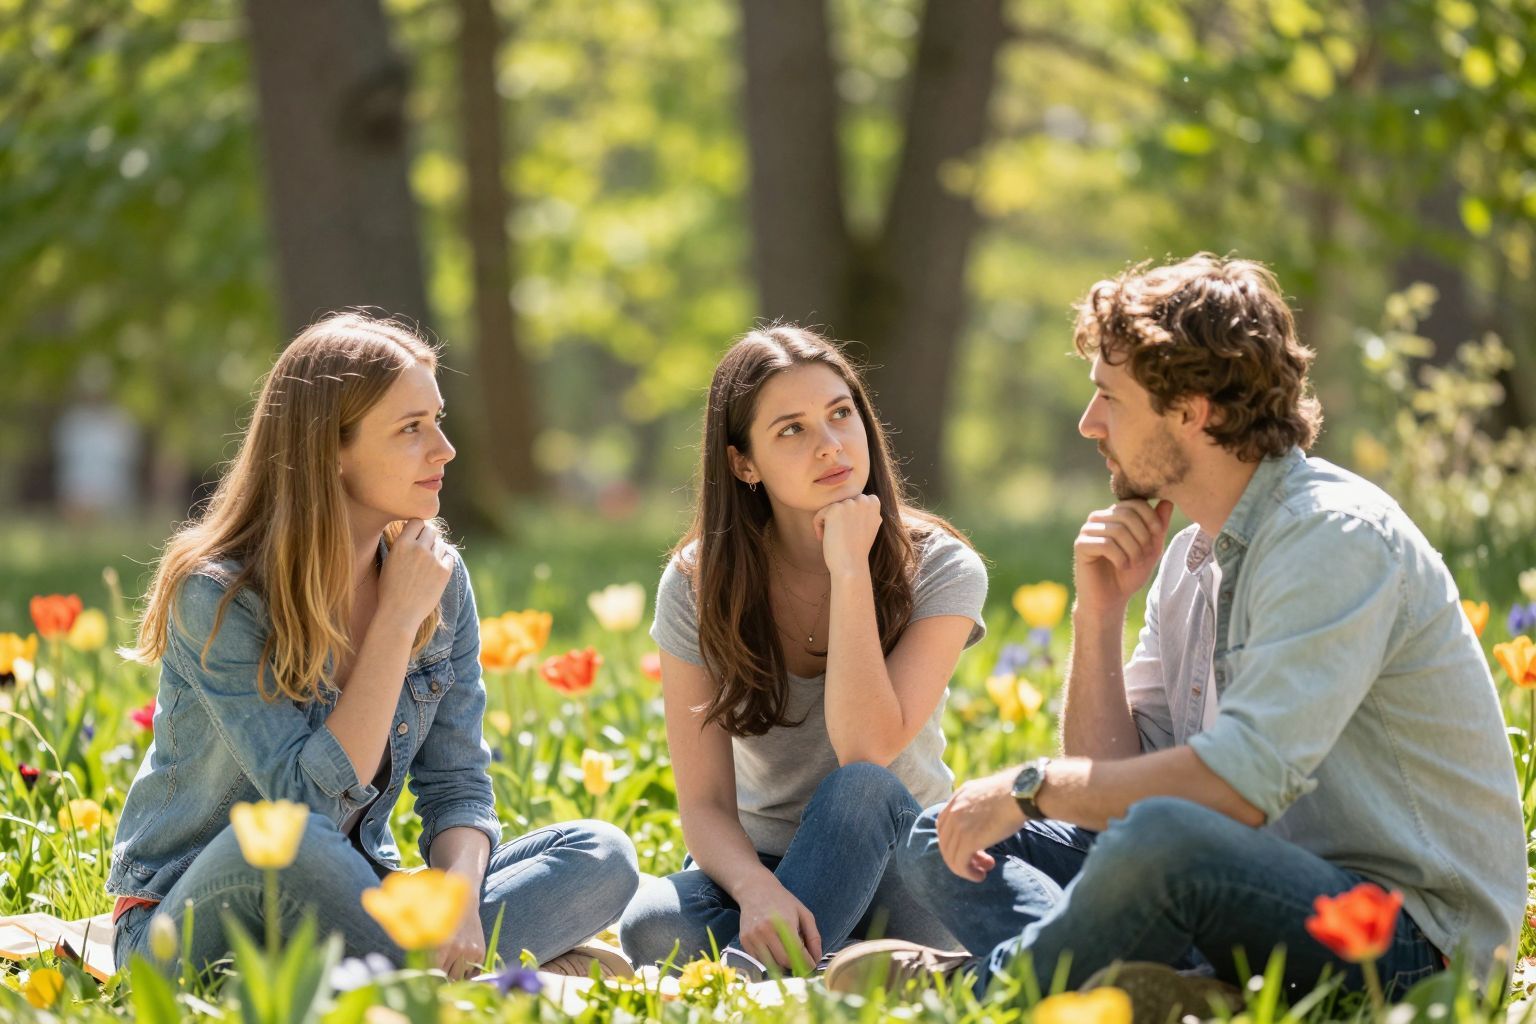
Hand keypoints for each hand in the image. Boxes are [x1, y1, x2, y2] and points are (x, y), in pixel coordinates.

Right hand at [378, 519, 454, 633]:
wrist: (399, 614)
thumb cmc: (390, 590)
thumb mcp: (390, 562)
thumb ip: (402, 545)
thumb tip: (414, 529)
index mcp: (401, 544)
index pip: (416, 521)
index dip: (417, 528)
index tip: (416, 535)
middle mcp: (418, 548)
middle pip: (431, 530)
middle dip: (428, 538)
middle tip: (423, 551)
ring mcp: (433, 559)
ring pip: (440, 544)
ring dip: (435, 550)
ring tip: (426, 567)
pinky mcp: (444, 571)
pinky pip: (449, 557)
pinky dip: (444, 561)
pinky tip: (435, 571)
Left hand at [437, 898, 486, 978]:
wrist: (464, 906)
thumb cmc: (443, 922)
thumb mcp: (433, 937)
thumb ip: (429, 958)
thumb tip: (428, 979)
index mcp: (442, 946)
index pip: (436, 974)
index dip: (432, 978)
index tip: (430, 978)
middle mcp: (458, 950)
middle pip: (448, 978)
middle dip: (444, 977)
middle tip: (442, 970)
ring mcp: (471, 951)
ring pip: (461, 977)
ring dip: (455, 975)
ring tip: (452, 965)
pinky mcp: (481, 951)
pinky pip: (473, 972)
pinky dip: (467, 972)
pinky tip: (462, 964)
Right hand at [735, 876, 821, 970]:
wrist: (756, 889)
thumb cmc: (783, 901)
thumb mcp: (804, 913)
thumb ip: (813, 936)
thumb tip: (816, 958)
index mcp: (784, 923)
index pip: (798, 953)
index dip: (807, 963)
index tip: (811, 966)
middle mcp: (766, 931)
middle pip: (784, 962)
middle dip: (795, 966)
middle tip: (801, 963)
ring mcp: (753, 937)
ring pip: (771, 965)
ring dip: (781, 965)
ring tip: (787, 954)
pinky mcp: (745, 941)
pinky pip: (759, 960)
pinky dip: (769, 960)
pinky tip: (774, 950)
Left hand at [812, 494, 881, 575]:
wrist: (851, 565)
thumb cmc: (858, 549)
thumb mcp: (871, 526)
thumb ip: (868, 512)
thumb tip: (866, 499)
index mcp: (874, 504)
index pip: (856, 499)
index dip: (850, 515)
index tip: (850, 531)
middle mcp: (864, 501)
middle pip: (842, 503)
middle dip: (838, 517)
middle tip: (840, 535)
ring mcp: (850, 504)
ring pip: (831, 508)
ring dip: (828, 522)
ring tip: (832, 538)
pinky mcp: (835, 510)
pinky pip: (820, 513)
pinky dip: (818, 526)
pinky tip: (823, 538)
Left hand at [936, 768, 1026, 881]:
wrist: (1022, 793)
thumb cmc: (1015, 794)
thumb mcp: (989, 794)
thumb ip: (979, 805)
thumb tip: (983, 821)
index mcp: (958, 797)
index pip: (943, 825)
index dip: (953, 841)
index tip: (970, 848)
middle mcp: (953, 810)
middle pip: (945, 842)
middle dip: (960, 856)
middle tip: (980, 862)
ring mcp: (958, 825)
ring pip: (951, 855)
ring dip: (965, 868)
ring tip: (982, 872)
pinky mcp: (968, 840)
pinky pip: (960, 863)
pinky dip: (968, 873)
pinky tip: (980, 876)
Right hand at [1072, 500, 1173, 613]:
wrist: (1110, 599)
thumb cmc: (1130, 574)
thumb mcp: (1151, 549)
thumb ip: (1158, 527)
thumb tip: (1168, 502)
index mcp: (1115, 514)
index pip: (1136, 503)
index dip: (1151, 518)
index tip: (1157, 537)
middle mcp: (1099, 518)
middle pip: (1127, 515)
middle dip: (1142, 537)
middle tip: (1144, 556)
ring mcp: (1087, 530)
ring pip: (1118, 530)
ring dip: (1133, 550)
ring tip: (1133, 563)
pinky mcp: (1081, 545)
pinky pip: (1106, 544)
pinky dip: (1120, 558)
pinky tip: (1122, 566)